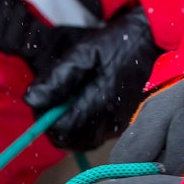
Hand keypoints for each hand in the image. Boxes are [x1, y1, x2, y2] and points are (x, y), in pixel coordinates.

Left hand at [23, 6, 161, 151]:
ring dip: (67, 128)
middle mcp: (110, 120)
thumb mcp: (84, 52)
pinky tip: (80, 104)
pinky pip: (94, 136)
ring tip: (64, 103)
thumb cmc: (117, 43)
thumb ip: (57, 78)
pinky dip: (81, 126)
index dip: (44, 119)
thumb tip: (31, 100)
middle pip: (70, 141)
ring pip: (82, 142)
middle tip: (50, 102)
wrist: (151, 41)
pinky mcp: (121, 125)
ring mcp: (117, 125)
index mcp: (100, 102)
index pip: (62, 129)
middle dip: (54, 126)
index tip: (40, 101)